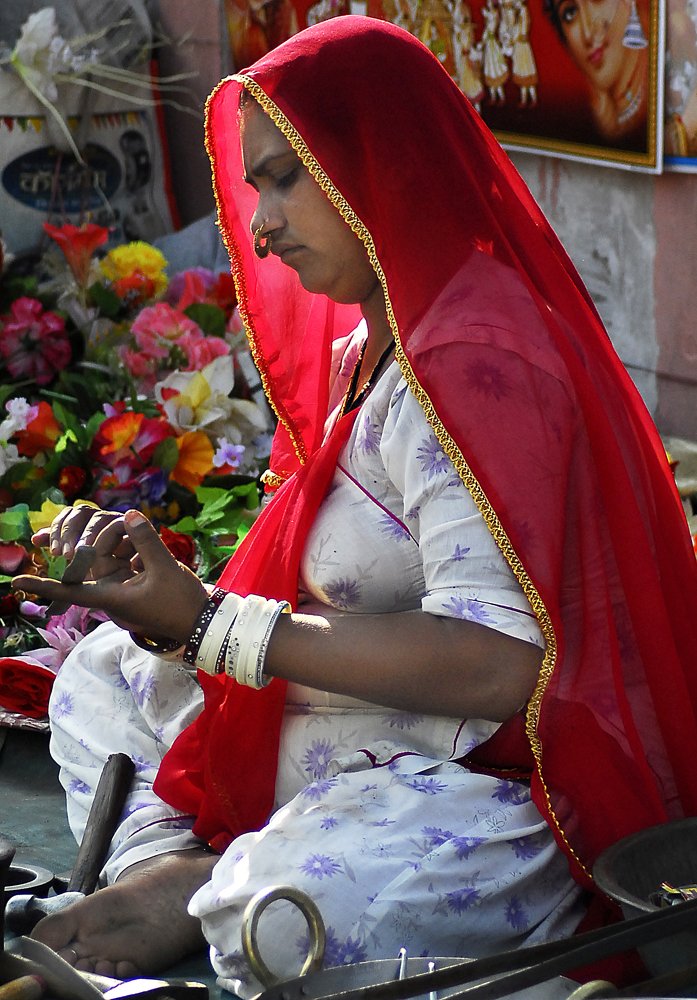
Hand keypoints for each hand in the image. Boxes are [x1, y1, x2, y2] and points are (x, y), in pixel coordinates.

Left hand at [14, 510, 207, 642]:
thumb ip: (146, 542)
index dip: (42, 584)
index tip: (16, 581)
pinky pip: (121, 557)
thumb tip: (128, 514)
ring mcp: (122, 586)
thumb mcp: (165, 570)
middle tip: (75, 538)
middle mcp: (110, 591)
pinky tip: (137, 539)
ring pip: (103, 556)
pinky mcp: (135, 581)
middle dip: (77, 547)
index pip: (69, 589)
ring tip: (132, 537)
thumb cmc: (180, 604)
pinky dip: (125, 545)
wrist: (201, 621)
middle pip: (85, 563)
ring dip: (110, 541)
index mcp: (110, 596)